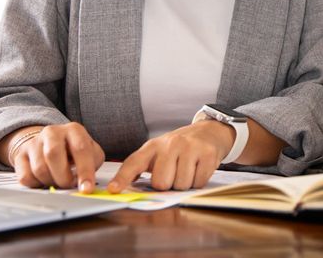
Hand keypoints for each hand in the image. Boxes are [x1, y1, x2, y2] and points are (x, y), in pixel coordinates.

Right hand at [6, 122, 104, 192]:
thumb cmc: (73, 151)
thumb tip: (88, 184)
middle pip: (53, 154)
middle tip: (68, 185)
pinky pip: (26, 177)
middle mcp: (52, 132)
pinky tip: (44, 180)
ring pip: (39, 168)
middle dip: (63, 177)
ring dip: (51, 182)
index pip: (80, 148)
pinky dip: (37, 184)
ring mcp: (34, 143)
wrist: (48, 143)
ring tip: (57, 180)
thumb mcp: (90, 152)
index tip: (86, 188)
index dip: (85, 170)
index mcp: (73, 130)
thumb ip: (93, 164)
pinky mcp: (20, 156)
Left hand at [108, 120, 235, 192]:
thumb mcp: (158, 152)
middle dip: (168, 185)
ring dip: (184, 184)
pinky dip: (199, 181)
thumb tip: (122, 188)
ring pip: (180, 185)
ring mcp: (189, 147)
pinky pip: (198, 182)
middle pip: (161, 183)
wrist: (209, 131)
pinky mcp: (207, 153)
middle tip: (174, 173)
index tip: (114, 190)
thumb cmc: (179, 147)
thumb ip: (142, 168)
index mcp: (153, 146)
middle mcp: (170, 144)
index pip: (134, 163)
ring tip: (187, 169)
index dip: (122, 178)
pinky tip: (199, 168)